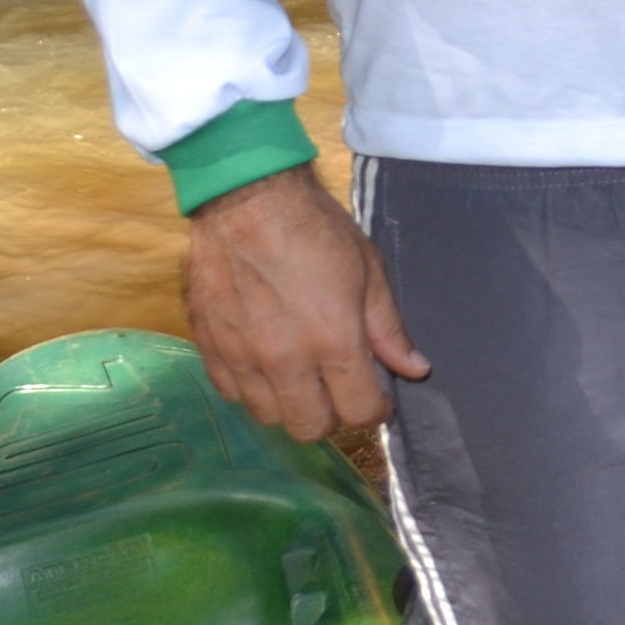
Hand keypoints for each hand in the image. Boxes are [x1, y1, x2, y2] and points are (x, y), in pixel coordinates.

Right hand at [184, 163, 427, 442]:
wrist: (244, 196)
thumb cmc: (314, 228)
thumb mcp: (367, 271)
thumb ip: (388, 329)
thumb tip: (414, 370)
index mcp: (332, 341)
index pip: (359, 412)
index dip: (375, 409)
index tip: (377, 396)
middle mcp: (285, 360)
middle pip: (310, 428)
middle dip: (333, 416)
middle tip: (338, 389)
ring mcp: (241, 356)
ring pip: (268, 416)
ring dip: (290, 405)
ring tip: (301, 378)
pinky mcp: (210, 345)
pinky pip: (231, 392)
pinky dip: (252, 388)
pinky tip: (264, 365)